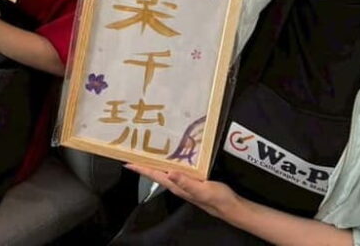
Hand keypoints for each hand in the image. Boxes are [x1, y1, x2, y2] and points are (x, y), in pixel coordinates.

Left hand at [126, 164, 241, 221]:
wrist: (231, 206)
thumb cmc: (218, 199)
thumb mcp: (203, 189)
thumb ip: (186, 182)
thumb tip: (170, 173)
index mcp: (177, 186)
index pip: (155, 175)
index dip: (141, 169)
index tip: (128, 162)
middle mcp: (178, 184)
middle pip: (156, 172)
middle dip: (144, 164)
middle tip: (133, 153)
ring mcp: (184, 183)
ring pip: (164, 171)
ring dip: (154, 163)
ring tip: (145, 153)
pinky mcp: (192, 180)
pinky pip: (175, 169)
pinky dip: (168, 162)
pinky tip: (169, 157)